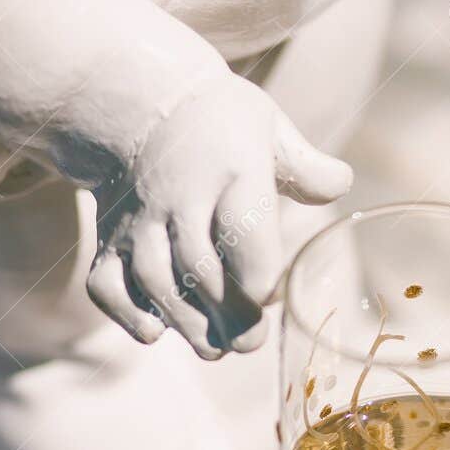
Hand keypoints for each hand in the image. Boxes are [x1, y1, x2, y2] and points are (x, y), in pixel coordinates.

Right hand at [85, 73, 351, 357]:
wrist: (137, 102)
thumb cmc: (221, 126)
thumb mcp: (269, 128)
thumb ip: (307, 167)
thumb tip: (342, 185)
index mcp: (231, 167)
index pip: (244, 228)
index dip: (258, 275)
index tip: (269, 296)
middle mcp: (179, 195)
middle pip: (199, 265)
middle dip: (227, 315)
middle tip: (250, 340)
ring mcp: (138, 218)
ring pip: (154, 280)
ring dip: (185, 323)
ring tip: (215, 348)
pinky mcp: (108, 238)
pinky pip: (107, 284)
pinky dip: (128, 314)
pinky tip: (156, 330)